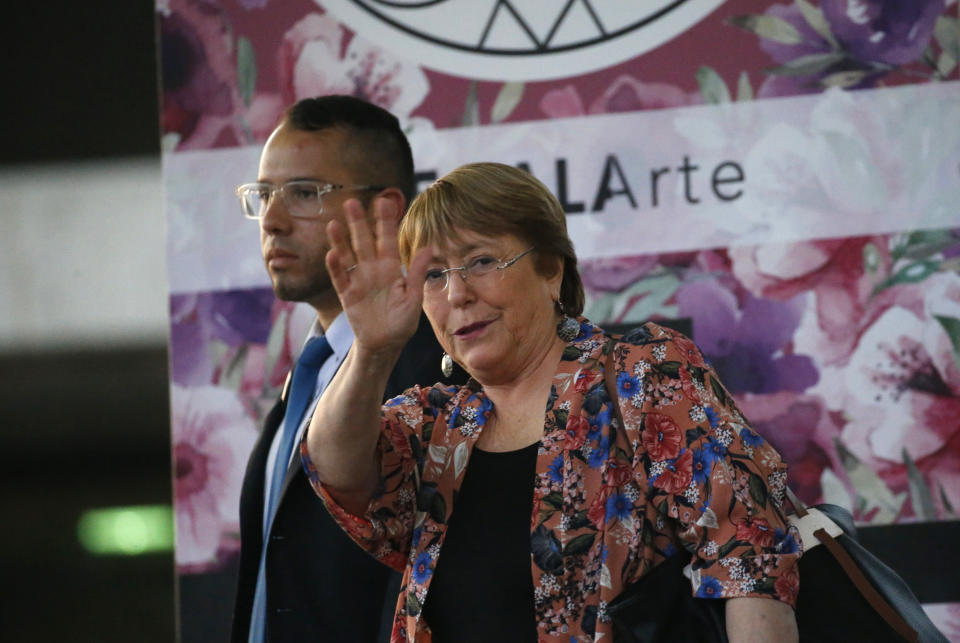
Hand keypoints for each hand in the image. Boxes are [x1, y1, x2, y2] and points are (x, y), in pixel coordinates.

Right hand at [325, 197, 430, 356]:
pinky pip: (340, 278)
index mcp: (391, 268)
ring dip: (341, 239)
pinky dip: (335, 267)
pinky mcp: (347, 294)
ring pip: (348, 255)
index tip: (385, 201)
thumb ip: (417, 273)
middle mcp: (373, 270)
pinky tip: (331, 253)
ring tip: (334, 222)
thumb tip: (429, 247)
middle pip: (364, 242)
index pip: (387, 240)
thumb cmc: (401, 322)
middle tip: (351, 201)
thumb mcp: (413, 298)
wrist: (385, 345)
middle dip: (359, 223)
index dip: (385, 221)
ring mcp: (358, 280)